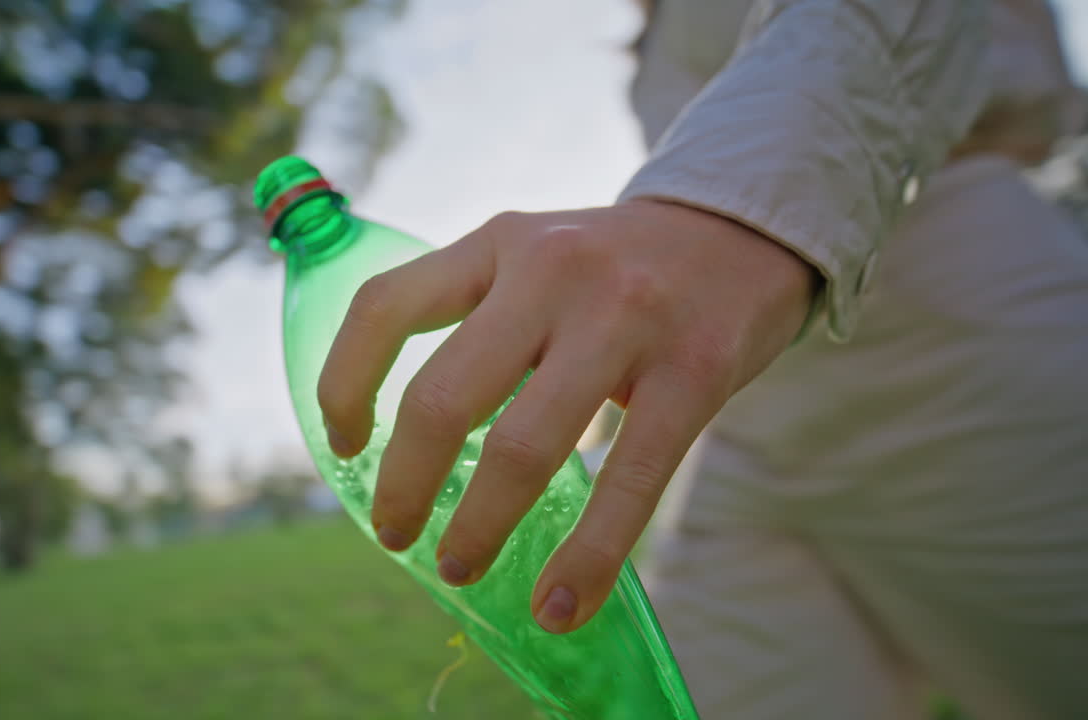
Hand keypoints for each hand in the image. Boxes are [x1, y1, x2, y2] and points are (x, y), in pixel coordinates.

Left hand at [318, 199, 815, 632]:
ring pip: (524, 447)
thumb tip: (410, 440)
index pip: (385, 307)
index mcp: (499, 243)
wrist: (745, 229)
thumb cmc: (618, 265)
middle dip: (404, 485)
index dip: (343, 385)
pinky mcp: (694, 372)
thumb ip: (479, 317)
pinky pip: (627, 482)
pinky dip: (586, 560)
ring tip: (460, 568)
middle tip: (396, 536)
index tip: (341, 446)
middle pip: (443, 397)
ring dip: (478, 528)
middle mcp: (551, 271)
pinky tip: (560, 605)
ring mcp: (626, 320)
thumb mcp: (535, 255)